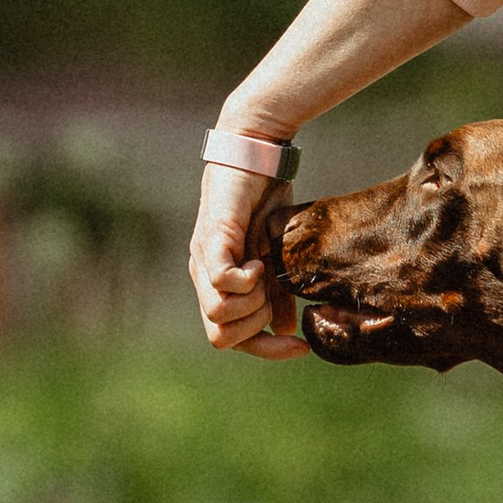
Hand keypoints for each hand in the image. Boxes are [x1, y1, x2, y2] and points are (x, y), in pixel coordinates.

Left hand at [189, 161, 305, 358]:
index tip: (299, 346)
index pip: (227, 339)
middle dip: (256, 327)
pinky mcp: (213, 238)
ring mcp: (204, 258)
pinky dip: (247, 281)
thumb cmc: (265, 200)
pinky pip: (223, 281)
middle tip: (273, 296)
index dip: (264, 350)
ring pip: (219, 315)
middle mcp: (203, 275)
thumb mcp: (277, 255)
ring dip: (253, 303)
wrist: (257, 152)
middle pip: (220, 337)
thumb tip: (285, 331)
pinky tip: (259, 262)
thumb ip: (277, 294)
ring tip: (265, 274)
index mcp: (215, 283)